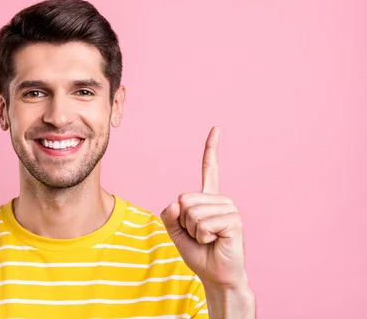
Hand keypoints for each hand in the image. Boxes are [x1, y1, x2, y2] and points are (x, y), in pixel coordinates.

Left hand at [161, 127, 247, 287]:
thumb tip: (177, 202)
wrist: (215, 275)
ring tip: (208, 239)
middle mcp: (220, 200)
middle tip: (199, 235)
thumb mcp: (175, 231)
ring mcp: (229, 209)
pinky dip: (202, 237)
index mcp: (208, 198)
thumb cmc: (198, 253)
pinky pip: (203, 224)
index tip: (216, 128)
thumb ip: (169, 214)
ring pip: (192, 213)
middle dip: (184, 222)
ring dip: (194, 232)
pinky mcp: (233, 221)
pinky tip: (215, 242)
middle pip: (184, 200)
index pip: (210, 168)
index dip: (211, 148)